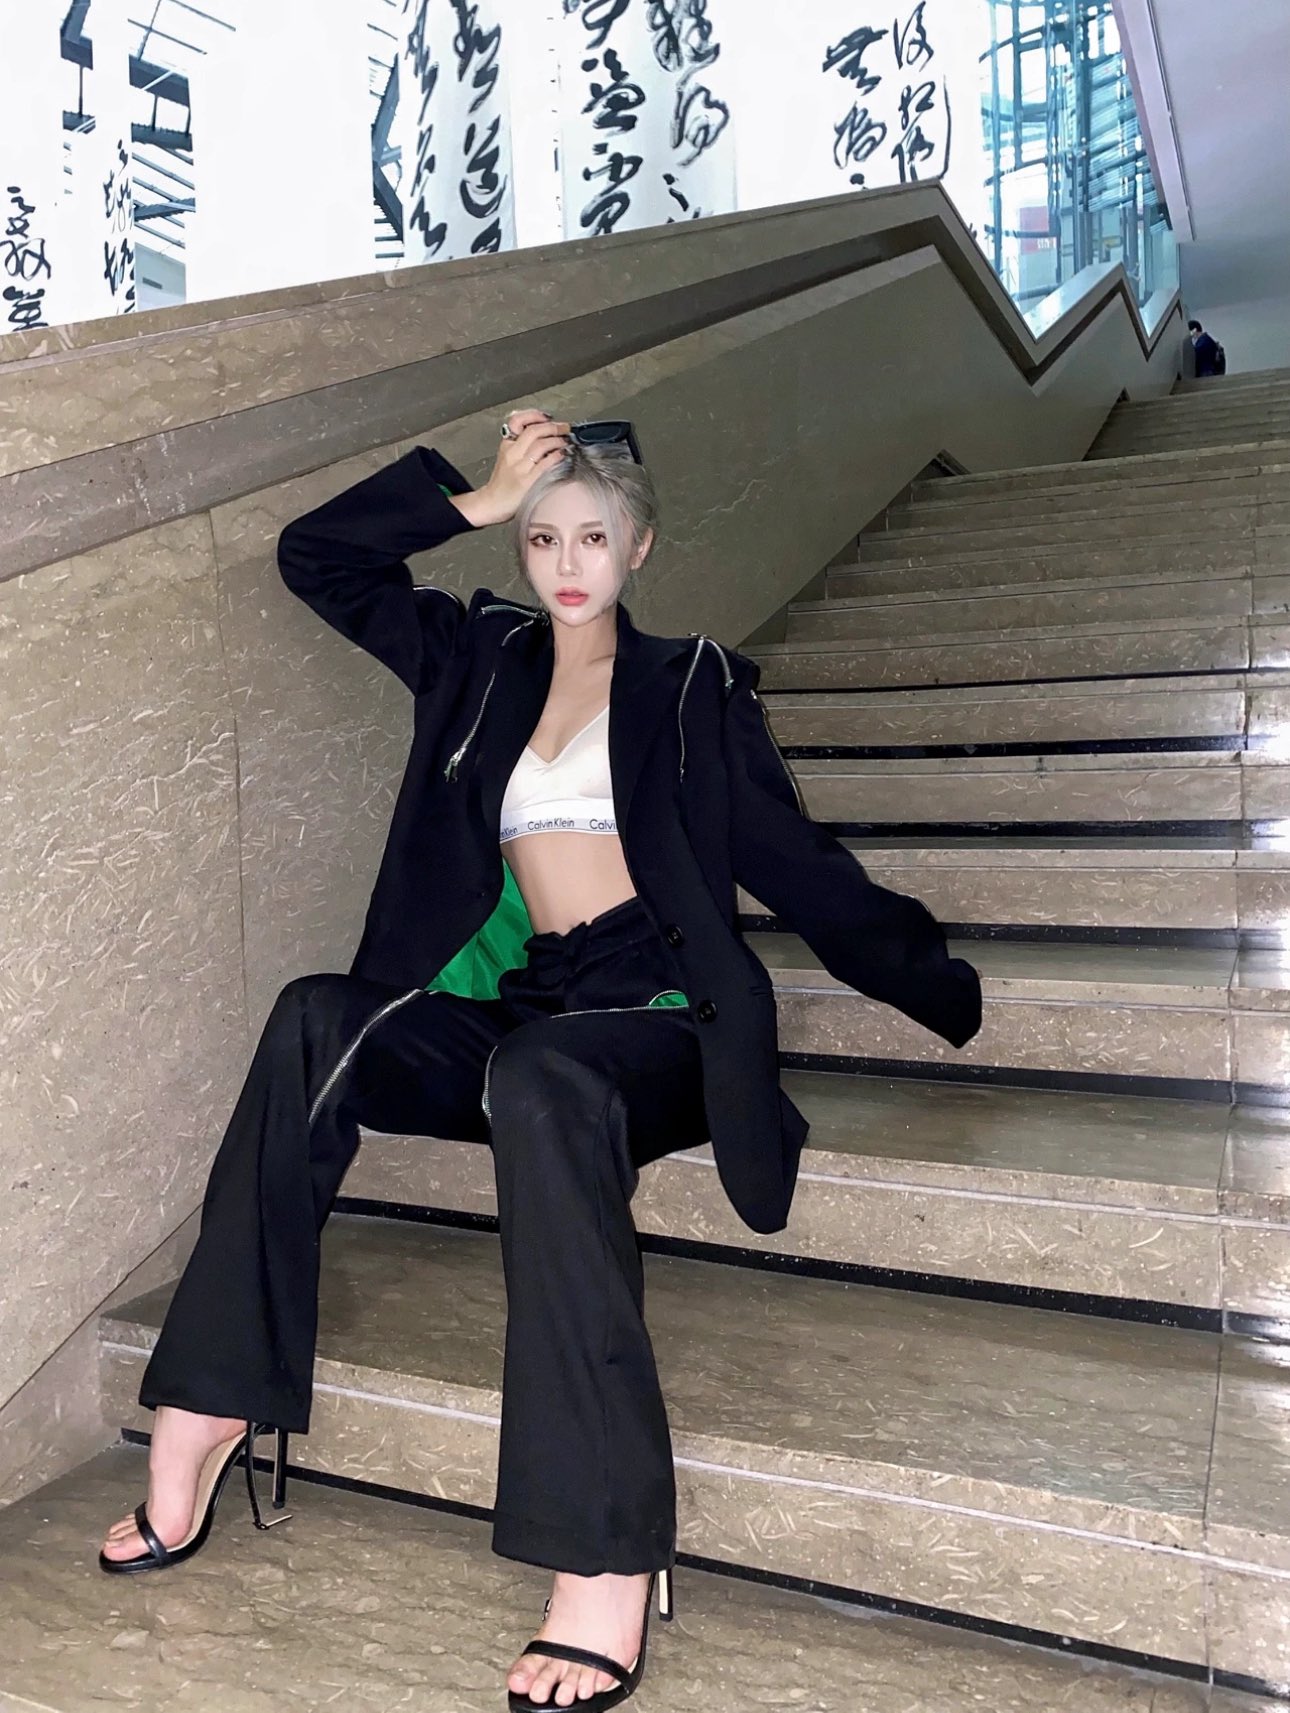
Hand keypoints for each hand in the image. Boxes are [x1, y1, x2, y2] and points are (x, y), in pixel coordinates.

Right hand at [449, 409, 571, 527]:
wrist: (492, 503)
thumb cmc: (502, 483)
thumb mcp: (506, 456)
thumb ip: (521, 444)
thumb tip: (544, 434)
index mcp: (507, 445)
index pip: (517, 421)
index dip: (534, 415)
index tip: (548, 417)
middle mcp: (512, 453)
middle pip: (534, 431)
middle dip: (553, 427)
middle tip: (565, 428)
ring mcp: (520, 466)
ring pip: (541, 445)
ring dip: (557, 440)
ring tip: (565, 441)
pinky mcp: (527, 480)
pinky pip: (545, 464)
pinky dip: (557, 456)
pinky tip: (562, 455)